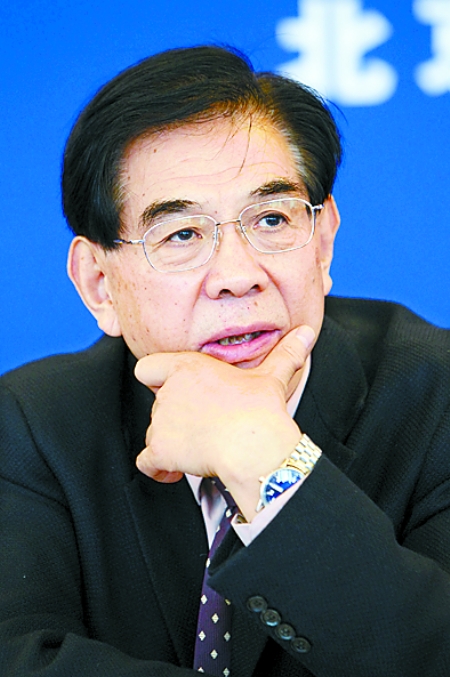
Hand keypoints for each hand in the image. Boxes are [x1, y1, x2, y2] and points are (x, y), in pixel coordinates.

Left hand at [134, 325, 314, 520]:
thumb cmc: (261, 411)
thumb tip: (306, 333)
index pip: (148, 367)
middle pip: (157, 405)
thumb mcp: (272, 376)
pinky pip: (146, 462)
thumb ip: (285, 354)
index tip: (172, 390)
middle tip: (203, 426)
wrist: (253, 446)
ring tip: (198, 450)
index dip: (156, 380)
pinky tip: (175, 472)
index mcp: (188, 367)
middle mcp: (168, 391)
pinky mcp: (160, 449)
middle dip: (175, 418)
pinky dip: (158, 469)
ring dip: (170, 444)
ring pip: (154, 434)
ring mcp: (161, 421)